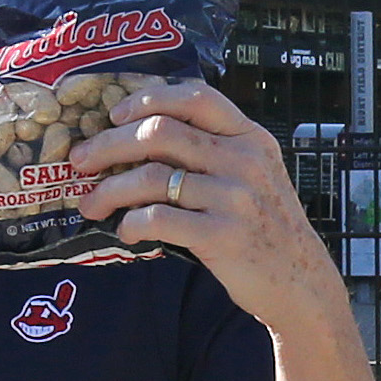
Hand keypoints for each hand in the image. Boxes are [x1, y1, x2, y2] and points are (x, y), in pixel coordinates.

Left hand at [65, 78, 347, 341]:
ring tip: (91, 204)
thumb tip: (143, 134)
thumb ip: (215, 150)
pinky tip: (126, 230)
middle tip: (80, 161)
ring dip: (109, 190)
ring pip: (151, 178)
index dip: (147, 99)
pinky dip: (132, 223)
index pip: (195, 97)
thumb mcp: (254, 174)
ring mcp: (234, 198)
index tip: (114, 115)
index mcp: (249, 137)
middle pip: (159, 133)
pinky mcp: (222, 237)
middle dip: (108, 145)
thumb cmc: (265, 226)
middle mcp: (244, 160)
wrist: (300, 282)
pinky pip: (159, 219)